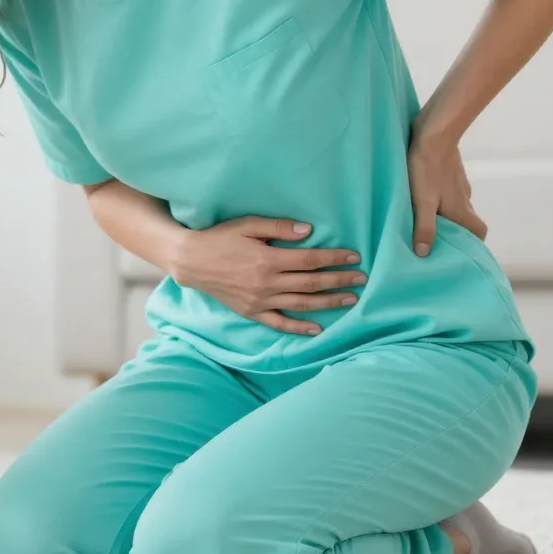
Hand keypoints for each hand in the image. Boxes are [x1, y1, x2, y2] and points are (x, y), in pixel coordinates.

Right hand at [170, 217, 364, 335]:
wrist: (190, 261)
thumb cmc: (219, 238)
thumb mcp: (247, 224)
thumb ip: (278, 227)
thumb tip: (309, 231)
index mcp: (267, 259)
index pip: (310, 260)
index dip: (334, 258)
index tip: (354, 257)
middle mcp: (266, 283)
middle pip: (311, 283)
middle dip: (339, 280)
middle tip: (362, 278)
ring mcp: (259, 300)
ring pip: (301, 304)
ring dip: (328, 302)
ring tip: (350, 299)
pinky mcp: (251, 312)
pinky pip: (279, 323)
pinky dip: (299, 327)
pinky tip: (317, 328)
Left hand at [407, 123, 486, 255]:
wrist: (434, 133)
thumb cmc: (427, 168)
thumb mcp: (422, 201)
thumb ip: (424, 227)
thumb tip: (423, 253)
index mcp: (462, 210)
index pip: (479, 233)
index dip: (473, 244)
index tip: (459, 252)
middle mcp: (464, 198)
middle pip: (466, 221)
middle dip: (455, 232)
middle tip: (435, 239)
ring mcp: (458, 184)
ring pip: (456, 205)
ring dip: (445, 214)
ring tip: (422, 220)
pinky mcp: (449, 171)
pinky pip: (448, 190)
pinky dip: (439, 198)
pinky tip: (421, 196)